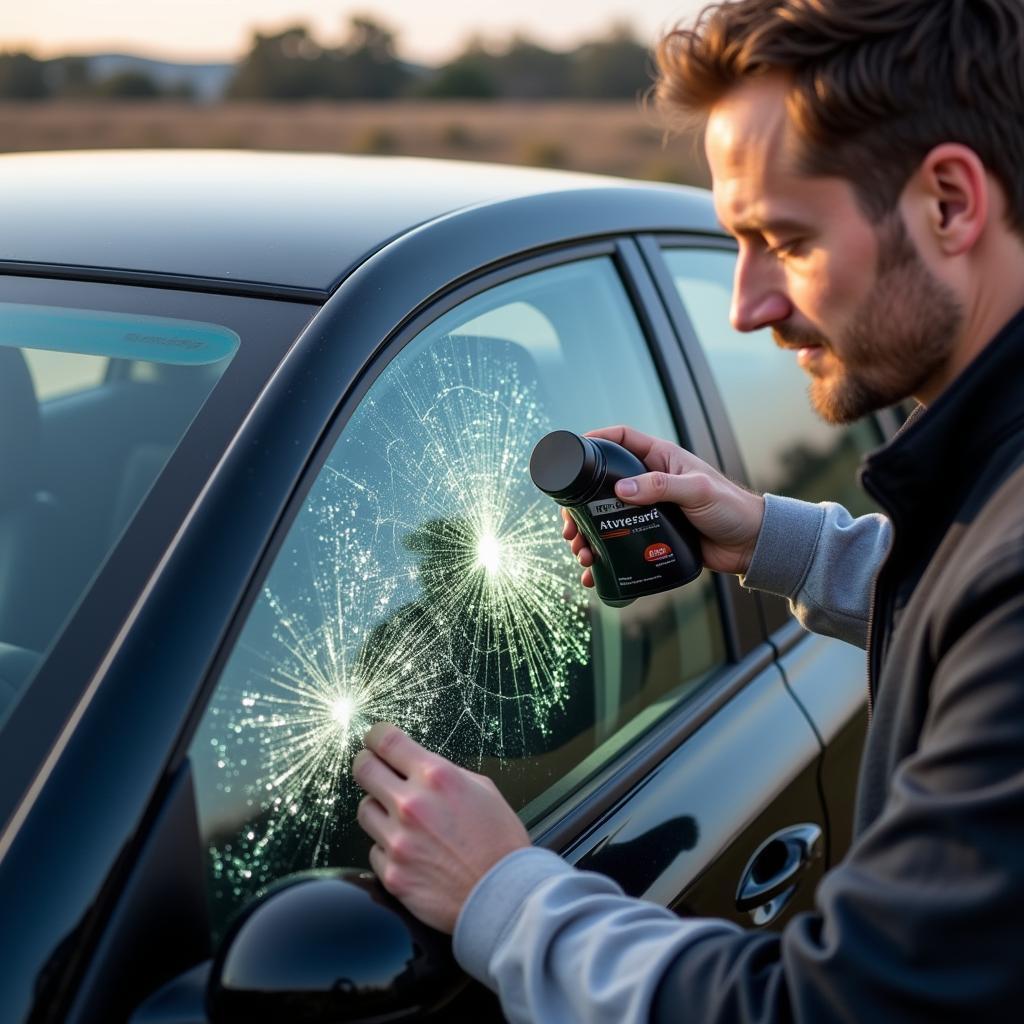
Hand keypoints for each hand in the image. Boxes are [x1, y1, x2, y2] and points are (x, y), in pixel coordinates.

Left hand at [352, 723, 529, 933]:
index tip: (374, 738)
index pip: (386, 741)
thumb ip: (445, 773)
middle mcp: (412, 804)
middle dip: (366, 764)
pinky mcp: (392, 873)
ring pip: (364, 810)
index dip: (375, 735)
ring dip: (378, 810)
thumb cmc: (500, 842)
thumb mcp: (483, 789)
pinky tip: (411, 852)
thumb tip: (420, 767)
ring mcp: (398, 841)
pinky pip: (374, 850)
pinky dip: (388, 849)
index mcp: (436, 777)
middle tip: (372, 768)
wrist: (504, 896)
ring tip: (401, 819)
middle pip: (363, 769)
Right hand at [562, 425, 765, 585]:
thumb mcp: (697, 491)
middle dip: (581, 506)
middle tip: (570, 526)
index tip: (572, 452)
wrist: (751, 545)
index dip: (594, 439)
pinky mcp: (652, 535)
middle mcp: (650, 480)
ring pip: (606, 518)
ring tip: (582, 553)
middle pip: (602, 485)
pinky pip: (621, 543)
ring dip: (588, 536)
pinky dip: (605, 557)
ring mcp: (649, 509)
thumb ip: (660, 486)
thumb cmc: (731, 508)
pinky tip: (595, 572)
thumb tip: (621, 490)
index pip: (620, 439)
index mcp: (660, 458)